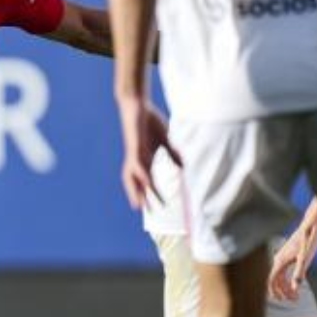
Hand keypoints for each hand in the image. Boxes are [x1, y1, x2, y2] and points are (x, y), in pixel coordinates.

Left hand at [116, 97, 177, 211]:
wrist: (136, 105)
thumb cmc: (149, 121)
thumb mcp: (164, 139)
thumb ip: (172, 154)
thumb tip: (183, 168)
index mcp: (144, 158)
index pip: (146, 179)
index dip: (149, 192)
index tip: (157, 205)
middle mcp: (136, 159)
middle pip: (135, 182)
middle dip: (138, 196)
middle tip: (144, 211)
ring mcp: (134, 154)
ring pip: (135, 177)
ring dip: (138, 191)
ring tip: (141, 205)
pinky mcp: (134, 146)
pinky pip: (137, 163)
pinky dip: (142, 174)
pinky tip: (147, 182)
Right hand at [269, 227, 316, 302]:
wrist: (310, 227)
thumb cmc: (307, 241)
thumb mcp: (305, 259)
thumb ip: (299, 274)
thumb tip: (295, 288)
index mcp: (280, 261)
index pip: (271, 279)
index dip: (274, 291)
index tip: (281, 299)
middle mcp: (279, 259)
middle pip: (276, 280)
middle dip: (284, 291)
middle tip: (294, 299)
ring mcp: (282, 258)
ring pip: (281, 276)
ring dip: (287, 286)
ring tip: (296, 294)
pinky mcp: (287, 256)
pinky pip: (284, 271)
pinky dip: (289, 279)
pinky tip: (297, 283)